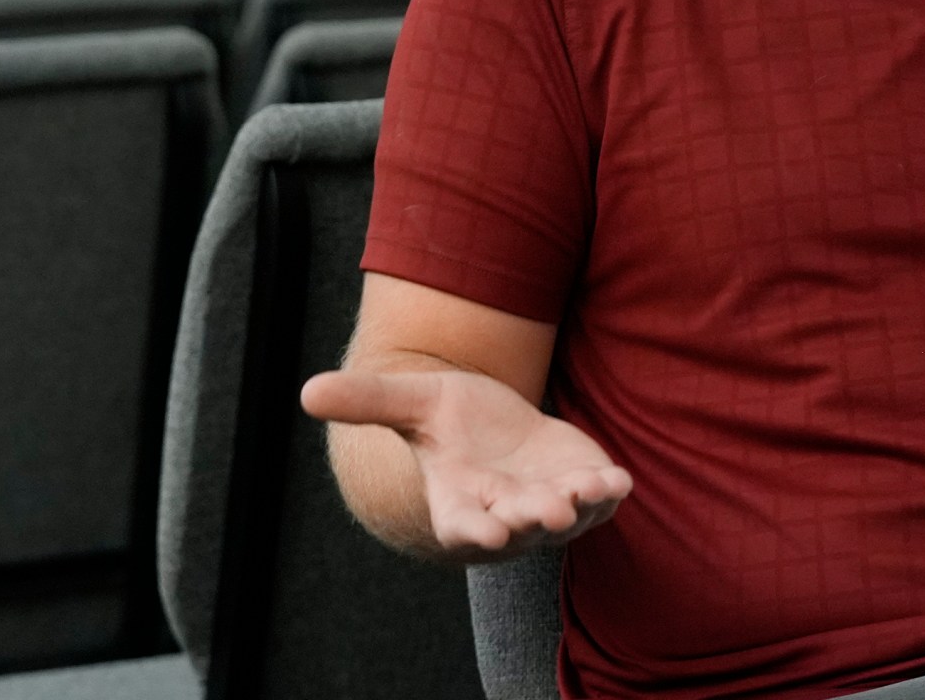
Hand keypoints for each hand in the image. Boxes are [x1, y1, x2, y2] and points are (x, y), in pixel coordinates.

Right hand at [302, 366, 631, 560]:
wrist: (500, 427)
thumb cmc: (451, 421)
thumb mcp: (412, 402)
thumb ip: (368, 401)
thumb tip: (306, 391)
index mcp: (458, 499)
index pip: (463, 526)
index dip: (475, 532)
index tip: (488, 533)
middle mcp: (505, 512)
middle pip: (520, 524)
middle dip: (534, 518)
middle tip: (550, 510)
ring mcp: (549, 505)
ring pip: (567, 515)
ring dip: (579, 506)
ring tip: (590, 489)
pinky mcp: (585, 488)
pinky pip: (601, 500)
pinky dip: (609, 493)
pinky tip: (618, 479)